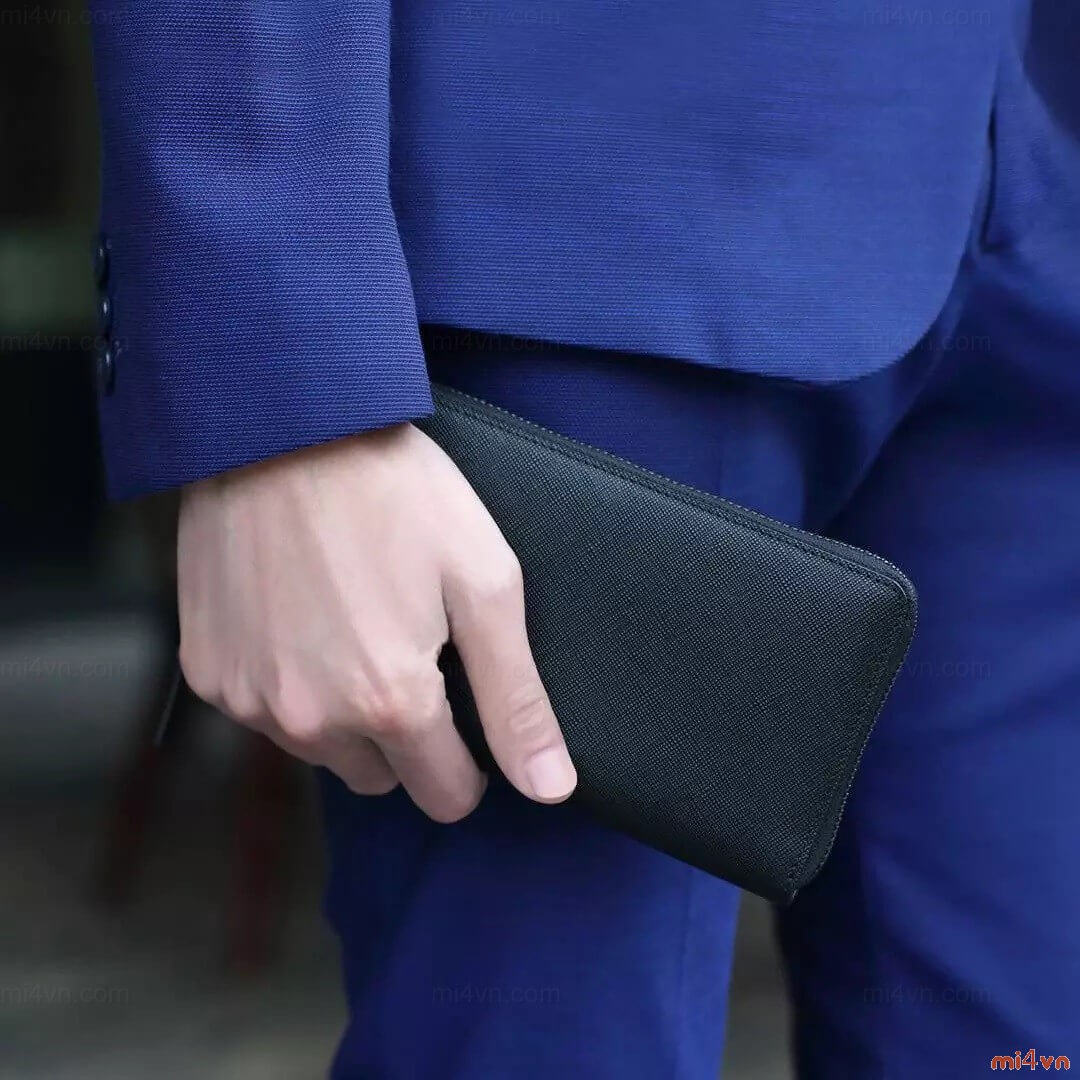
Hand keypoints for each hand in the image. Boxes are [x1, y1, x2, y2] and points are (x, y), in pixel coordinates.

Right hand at [177, 423, 576, 821]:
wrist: (280, 426)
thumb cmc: (394, 493)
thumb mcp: (482, 584)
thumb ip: (516, 698)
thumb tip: (551, 788)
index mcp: (392, 704)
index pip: (445, 795)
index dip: (467, 763)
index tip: (465, 712)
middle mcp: (313, 721)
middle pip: (382, 777)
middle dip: (405, 735)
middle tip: (410, 650)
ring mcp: (251, 700)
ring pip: (321, 749)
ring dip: (344, 713)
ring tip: (356, 625)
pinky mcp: (209, 672)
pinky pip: (263, 711)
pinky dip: (288, 683)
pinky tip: (301, 618)